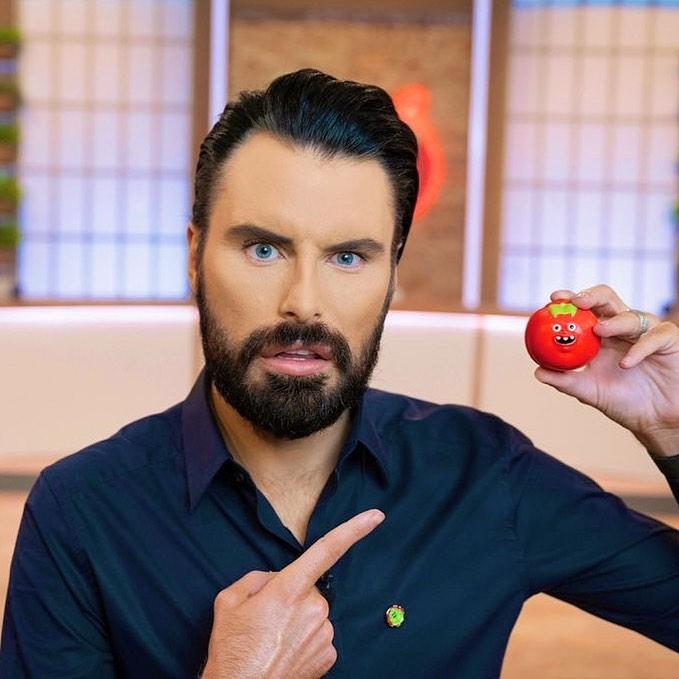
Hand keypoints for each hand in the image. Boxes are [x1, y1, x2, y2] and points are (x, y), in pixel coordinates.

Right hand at [202, 508, 384, 678]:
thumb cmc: (232, 650)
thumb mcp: (230, 601)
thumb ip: (257, 579)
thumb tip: (274, 580)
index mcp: (290, 589)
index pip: (327, 550)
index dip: (354, 529)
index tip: (376, 516)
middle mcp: (314, 608)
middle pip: (308, 588)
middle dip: (291, 596)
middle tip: (266, 620)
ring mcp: (325, 633)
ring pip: (313, 613)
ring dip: (297, 620)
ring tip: (271, 640)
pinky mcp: (329, 655)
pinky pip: (318, 635)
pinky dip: (304, 640)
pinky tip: (284, 652)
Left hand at [533, 285, 678, 455]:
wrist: (655, 419)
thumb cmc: (622, 401)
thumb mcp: (589, 391)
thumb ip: (565, 381)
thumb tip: (537, 372)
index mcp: (600, 334)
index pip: (584, 308)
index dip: (569, 299)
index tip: (553, 298)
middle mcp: (622, 327)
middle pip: (607, 300)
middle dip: (591, 295)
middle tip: (577, 302)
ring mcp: (646, 331)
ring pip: (631, 316)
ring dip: (614, 322)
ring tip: (600, 330)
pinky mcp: (669, 340)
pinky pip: (655, 337)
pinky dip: (640, 348)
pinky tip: (626, 363)